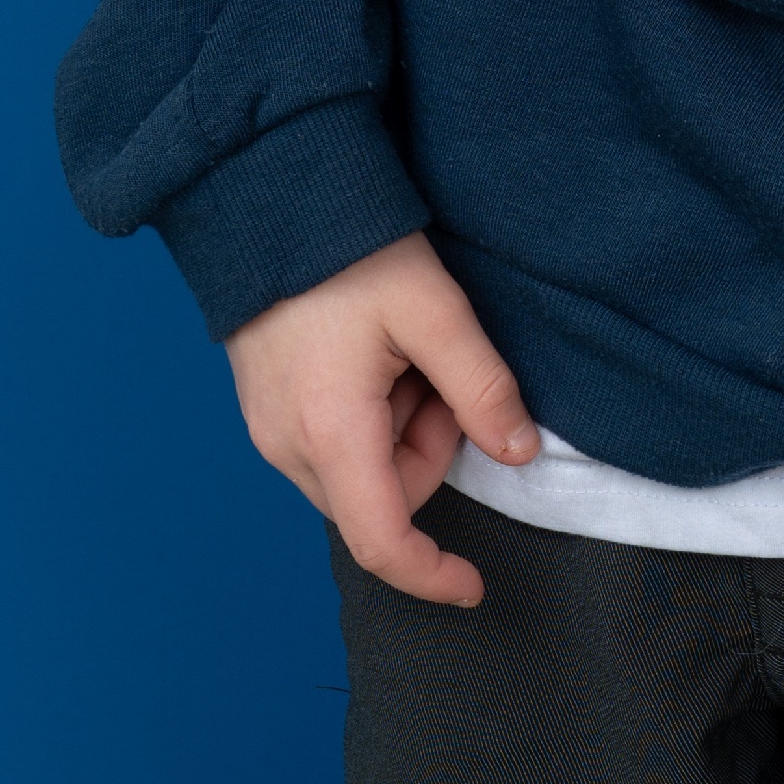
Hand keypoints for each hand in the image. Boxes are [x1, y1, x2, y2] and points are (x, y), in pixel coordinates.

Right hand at [224, 232, 538, 606]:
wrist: (268, 196)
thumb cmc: (350, 249)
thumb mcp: (434, 310)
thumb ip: (482, 387)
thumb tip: (520, 452)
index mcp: (330, 432)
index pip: (383, 543)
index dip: (432, 575)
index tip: (475, 587)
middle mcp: (287, 446)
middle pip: (381, 498)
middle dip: (426, 447)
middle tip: (434, 369)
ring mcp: (267, 429)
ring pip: (359, 471)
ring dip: (397, 427)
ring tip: (399, 348)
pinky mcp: (263, 408)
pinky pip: (332, 442)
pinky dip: (367, 412)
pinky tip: (369, 350)